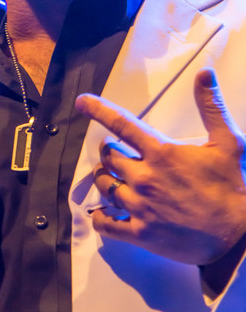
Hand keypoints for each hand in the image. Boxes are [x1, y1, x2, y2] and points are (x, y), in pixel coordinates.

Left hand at [75, 69, 245, 264]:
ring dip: (104, 178)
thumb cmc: (234, 188)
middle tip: (115, 151)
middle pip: (109, 156)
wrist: (240, 238)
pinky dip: (100, 218)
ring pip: (105, 186)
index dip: (98, 110)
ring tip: (110, 176)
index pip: (121, 124)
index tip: (82, 102)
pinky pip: (106, 224)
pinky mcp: (141, 233)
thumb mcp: (228, 143)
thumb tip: (204, 73)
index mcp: (161, 153)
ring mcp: (140, 207)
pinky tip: (104, 214)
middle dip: (109, 150)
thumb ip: (211, 106)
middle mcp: (145, 178)